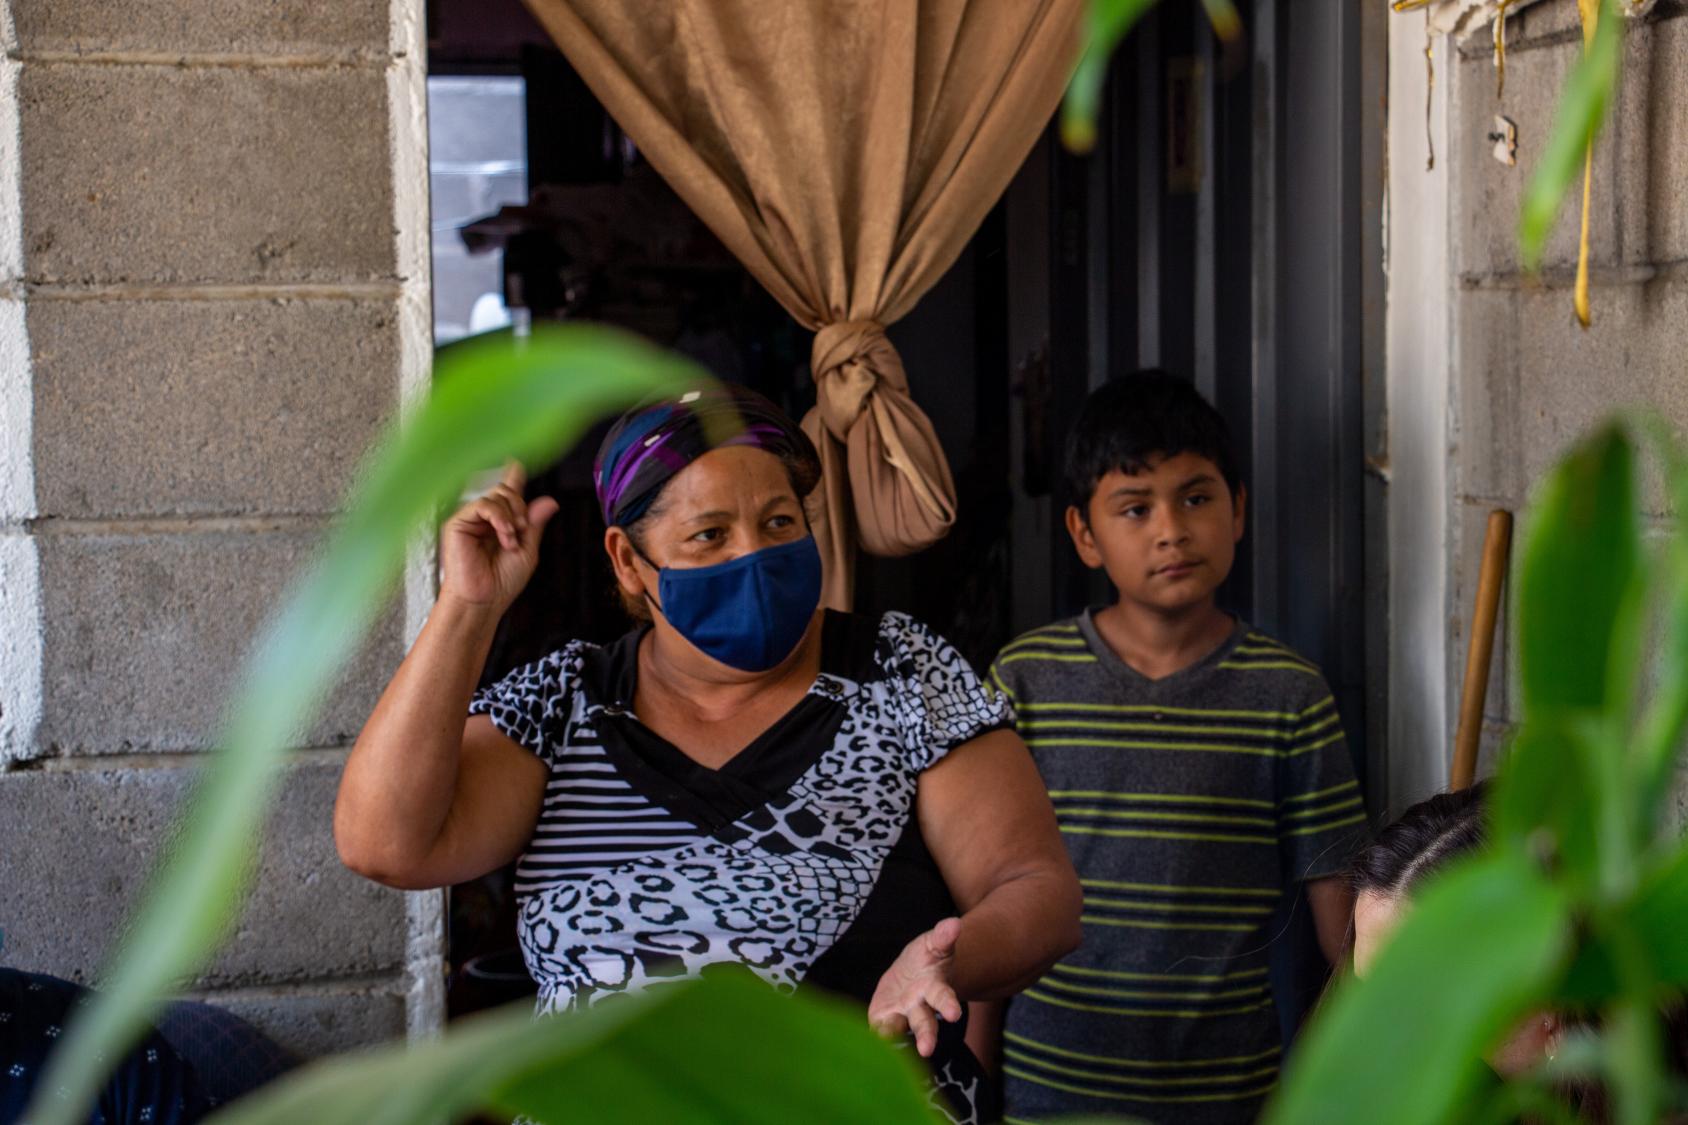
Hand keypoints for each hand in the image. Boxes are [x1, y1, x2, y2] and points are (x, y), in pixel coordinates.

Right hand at [438, 462, 558, 615]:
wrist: (484, 600)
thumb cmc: (502, 581)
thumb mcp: (528, 550)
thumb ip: (534, 524)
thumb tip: (549, 501)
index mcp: (501, 523)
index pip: (507, 491)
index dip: (513, 474)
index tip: (516, 460)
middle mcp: (484, 517)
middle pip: (505, 490)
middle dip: (520, 506)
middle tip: (523, 529)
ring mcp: (471, 518)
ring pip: (496, 494)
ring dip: (511, 515)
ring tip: (512, 538)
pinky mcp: (458, 523)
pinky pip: (483, 504)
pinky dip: (499, 517)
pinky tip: (504, 534)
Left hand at [868, 917, 963, 1057]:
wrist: (911, 973)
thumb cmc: (927, 958)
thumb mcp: (934, 944)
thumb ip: (942, 937)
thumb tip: (954, 923)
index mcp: (935, 989)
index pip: (943, 998)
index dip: (949, 1006)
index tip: (954, 1014)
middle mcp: (921, 1008)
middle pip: (924, 1024)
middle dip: (926, 1036)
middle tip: (926, 1050)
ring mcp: (901, 1015)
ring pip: (899, 1029)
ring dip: (893, 1037)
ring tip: (885, 1040)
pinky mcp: (883, 1019)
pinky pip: (878, 1029)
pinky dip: (875, 1034)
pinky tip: (869, 1041)